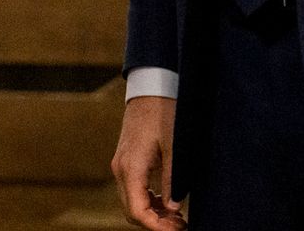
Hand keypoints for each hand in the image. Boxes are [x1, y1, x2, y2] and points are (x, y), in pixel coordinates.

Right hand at [112, 96, 184, 230]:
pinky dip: (148, 201)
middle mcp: (120, 169)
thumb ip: (174, 179)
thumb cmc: (164, 113)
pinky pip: (133, 190)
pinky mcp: (126, 160)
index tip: (178, 230)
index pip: (137, 211)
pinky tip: (168, 201)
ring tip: (178, 217)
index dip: (157, 227)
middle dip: (155, 223)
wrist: (150, 87)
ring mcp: (121, 164)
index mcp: (131, 167)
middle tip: (182, 225)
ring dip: (152, 214)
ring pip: (131, 202)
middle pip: (131, 211)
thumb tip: (175, 209)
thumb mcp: (175, 147)